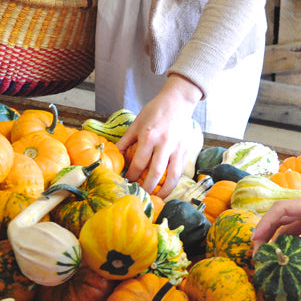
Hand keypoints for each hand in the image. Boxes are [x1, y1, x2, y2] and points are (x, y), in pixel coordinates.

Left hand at [118, 74, 202, 197]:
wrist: (178, 101)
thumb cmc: (155, 111)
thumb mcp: (136, 124)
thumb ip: (125, 141)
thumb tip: (113, 155)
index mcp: (149, 136)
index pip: (138, 163)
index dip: (132, 176)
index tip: (127, 182)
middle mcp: (164, 144)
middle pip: (155, 173)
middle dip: (147, 188)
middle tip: (140, 196)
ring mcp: (177, 148)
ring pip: (172, 176)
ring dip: (164, 190)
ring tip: (156, 198)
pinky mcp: (186, 150)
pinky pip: (181, 171)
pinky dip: (175, 182)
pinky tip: (168, 188)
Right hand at [252, 196, 300, 285]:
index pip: (281, 210)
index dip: (265, 224)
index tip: (256, 241)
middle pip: (281, 219)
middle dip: (267, 234)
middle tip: (258, 255)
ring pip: (291, 228)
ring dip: (280, 242)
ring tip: (271, 261)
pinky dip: (296, 248)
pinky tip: (293, 263)